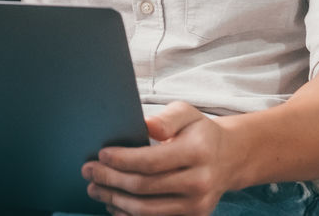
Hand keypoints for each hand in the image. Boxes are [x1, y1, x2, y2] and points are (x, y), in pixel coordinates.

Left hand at [81, 101, 241, 215]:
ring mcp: (197, 205)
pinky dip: (130, 215)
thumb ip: (166, 118)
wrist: (229, 158)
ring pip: (147, 210)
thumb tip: (145, 125)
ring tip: (95, 188)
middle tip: (88, 171)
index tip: (101, 154)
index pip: (151, 161)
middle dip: (110, 179)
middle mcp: (200, 182)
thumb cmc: (200, 132)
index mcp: (198, 152)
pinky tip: (114, 204)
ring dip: (115, 200)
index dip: (122, 160)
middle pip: (144, 187)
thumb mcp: (187, 113)